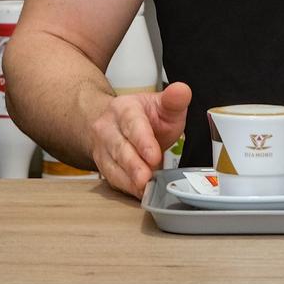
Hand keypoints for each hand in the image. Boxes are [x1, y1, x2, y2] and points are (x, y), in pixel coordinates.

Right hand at [89, 81, 189, 198]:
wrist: (118, 123)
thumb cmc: (146, 117)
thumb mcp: (163, 105)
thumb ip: (174, 100)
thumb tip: (181, 91)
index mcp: (124, 108)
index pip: (132, 123)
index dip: (143, 141)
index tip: (154, 156)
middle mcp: (108, 127)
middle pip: (119, 147)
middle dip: (133, 164)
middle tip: (146, 178)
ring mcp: (102, 148)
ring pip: (112, 165)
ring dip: (128, 179)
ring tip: (143, 188)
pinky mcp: (102, 166)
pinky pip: (112, 178)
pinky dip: (126, 187)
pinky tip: (139, 192)